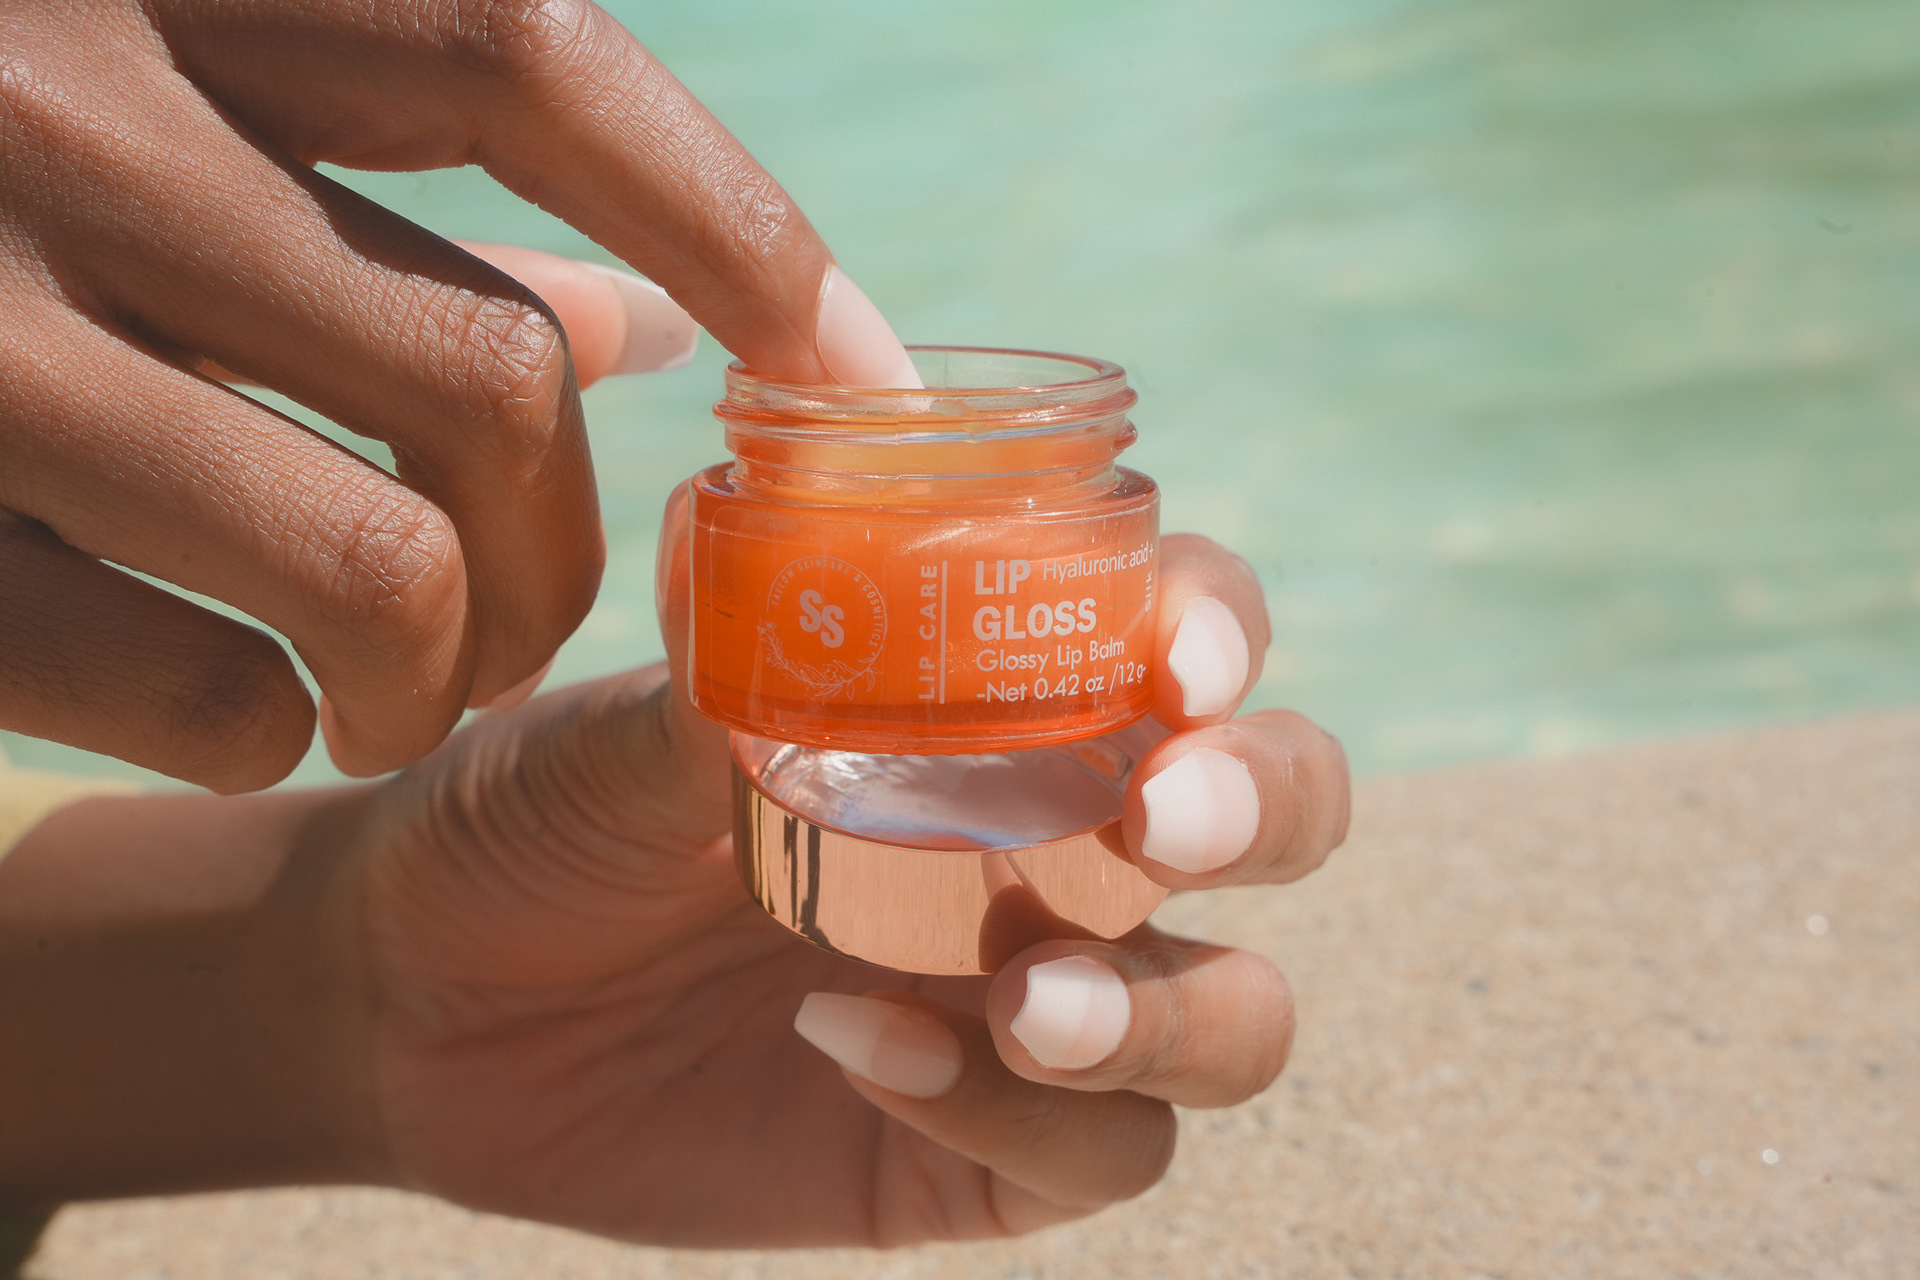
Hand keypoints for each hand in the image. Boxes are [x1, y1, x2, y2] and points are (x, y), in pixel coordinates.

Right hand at [0, 0, 915, 790]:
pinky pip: (193, 694)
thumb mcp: (155, 70)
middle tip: (551, 607)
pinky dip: (267, 732)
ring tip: (416, 685)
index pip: (524, 62)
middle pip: (483, 376)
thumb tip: (646, 322)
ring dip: (442, 668)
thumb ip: (382, 159)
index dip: (733, 220)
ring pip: (376, 564)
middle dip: (569, 541)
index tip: (854, 370)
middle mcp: (42, 110)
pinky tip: (252, 714)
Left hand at [341, 526, 1348, 1243]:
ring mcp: (1034, 1000)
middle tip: (1161, 825)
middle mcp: (1053, 843)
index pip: (1184, 637)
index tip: (1179, 659)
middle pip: (1280, 814)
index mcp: (996, 703)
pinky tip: (854, 1051)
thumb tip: (825, 500)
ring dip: (1166, 1008)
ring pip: (1236, 1013)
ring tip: (1021, 1002)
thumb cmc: (535, 816)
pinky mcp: (984, 1150)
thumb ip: (742, 654)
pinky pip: (1096, 1153)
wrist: (422, 1006)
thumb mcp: (620, 724)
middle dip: (1263, 808)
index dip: (1224, 630)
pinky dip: (1015, 1117)